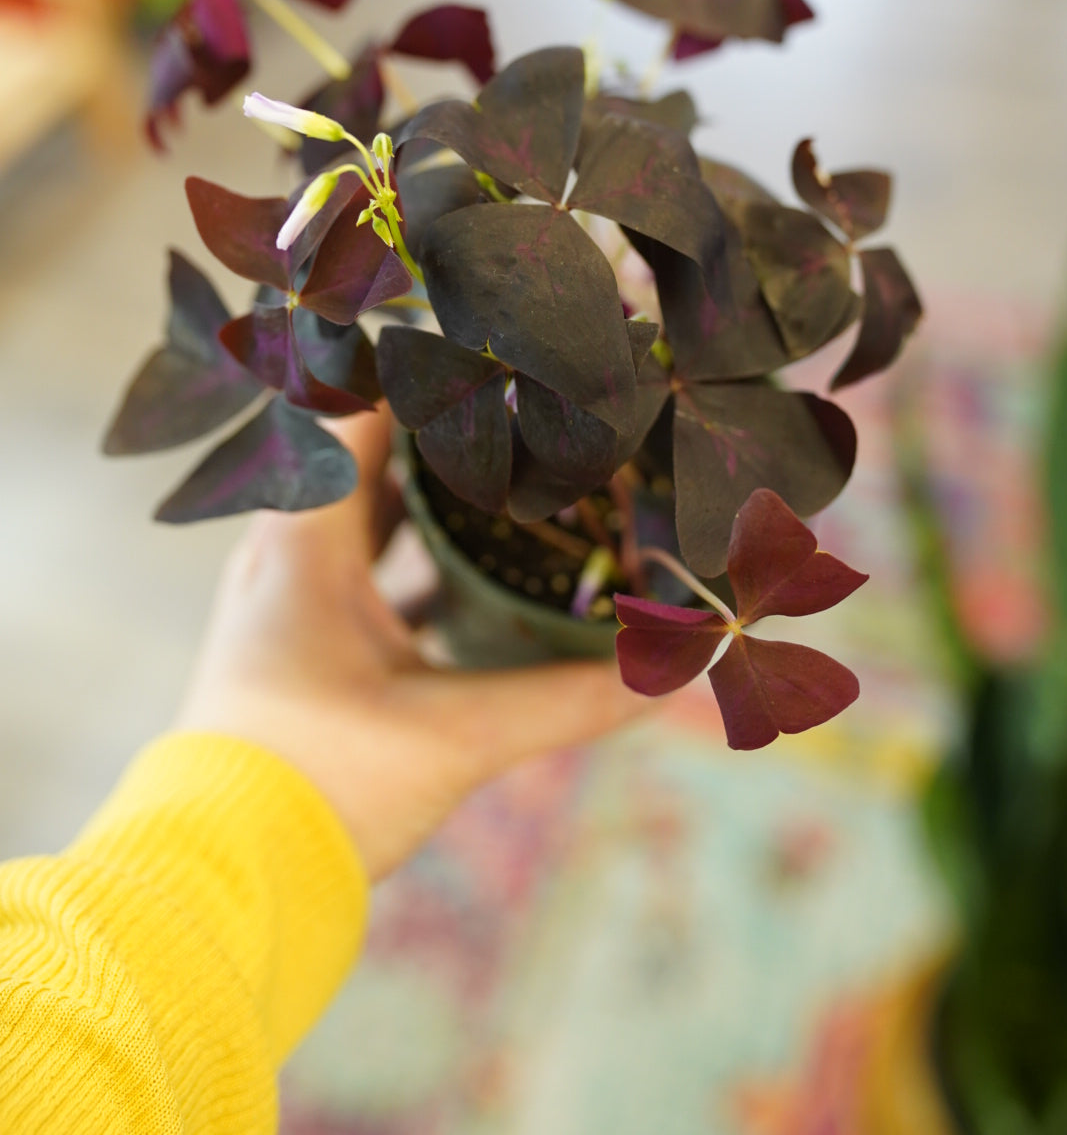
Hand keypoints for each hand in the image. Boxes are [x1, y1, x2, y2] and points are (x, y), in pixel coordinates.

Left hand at [177, 407, 648, 879]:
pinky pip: (369, 574)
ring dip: (438, 499)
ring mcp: (290, 599)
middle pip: (373, 459)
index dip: (433, 377)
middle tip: (535, 414)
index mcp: (306, 544)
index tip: (507, 359)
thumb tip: (671, 673)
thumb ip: (567, 701)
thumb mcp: (454, 736)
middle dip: (453, 436)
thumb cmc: (321, 789)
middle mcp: (288, 554)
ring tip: (523, 477)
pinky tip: (488, 577)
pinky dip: (424, 563)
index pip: (363, 415)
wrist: (223, 881)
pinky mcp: (303, 646)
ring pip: (371, 518)